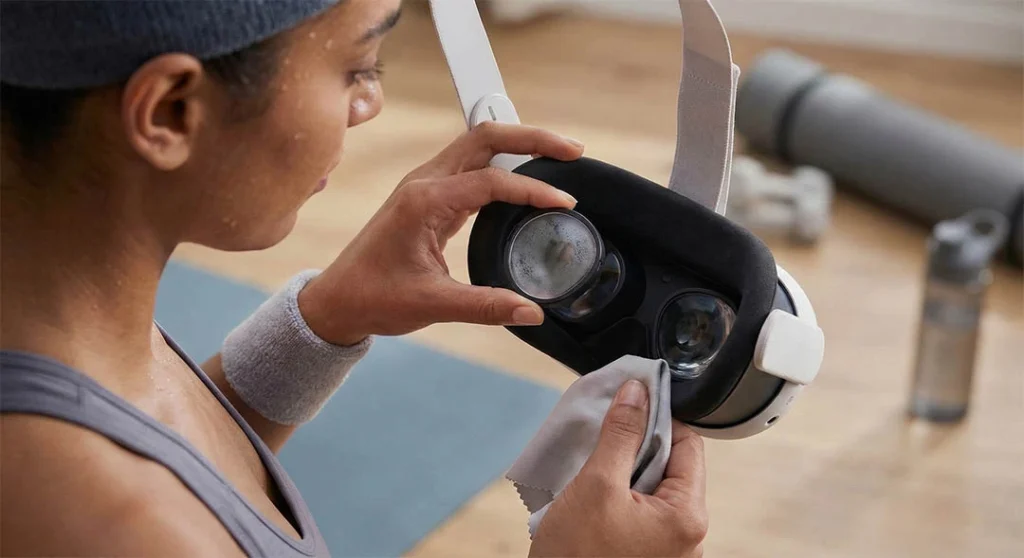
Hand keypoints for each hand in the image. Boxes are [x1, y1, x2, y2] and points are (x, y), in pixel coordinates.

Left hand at [297, 122, 584, 344]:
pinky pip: (472, 167)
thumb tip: (532, 311)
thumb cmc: (373, 297)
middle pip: (485, 138)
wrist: (337, 300)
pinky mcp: (430, 197)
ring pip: (478, 146)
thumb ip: (485, 306)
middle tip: (572, 151)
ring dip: (519, 145)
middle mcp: (424, 183)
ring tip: (559, 157)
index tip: (563, 203)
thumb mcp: (432, 304)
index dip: (532, 190)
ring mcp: (426, 186)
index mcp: (423, 202)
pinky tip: (526, 182)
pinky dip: (504, 165)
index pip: (490, 181)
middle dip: (531, 138)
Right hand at [530, 380, 708, 557]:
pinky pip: (643, 515)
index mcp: (687, 516)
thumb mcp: (596, 484)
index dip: (658, 419)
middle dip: (638, 447)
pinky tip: (595, 496)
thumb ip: (621, 434)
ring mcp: (670, 552)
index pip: (689, 444)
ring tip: (596, 469)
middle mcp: (689, 537)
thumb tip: (638, 392)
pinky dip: (622, 498)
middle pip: (673, 467)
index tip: (630, 405)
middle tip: (605, 437)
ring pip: (655, 490)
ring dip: (626, 472)